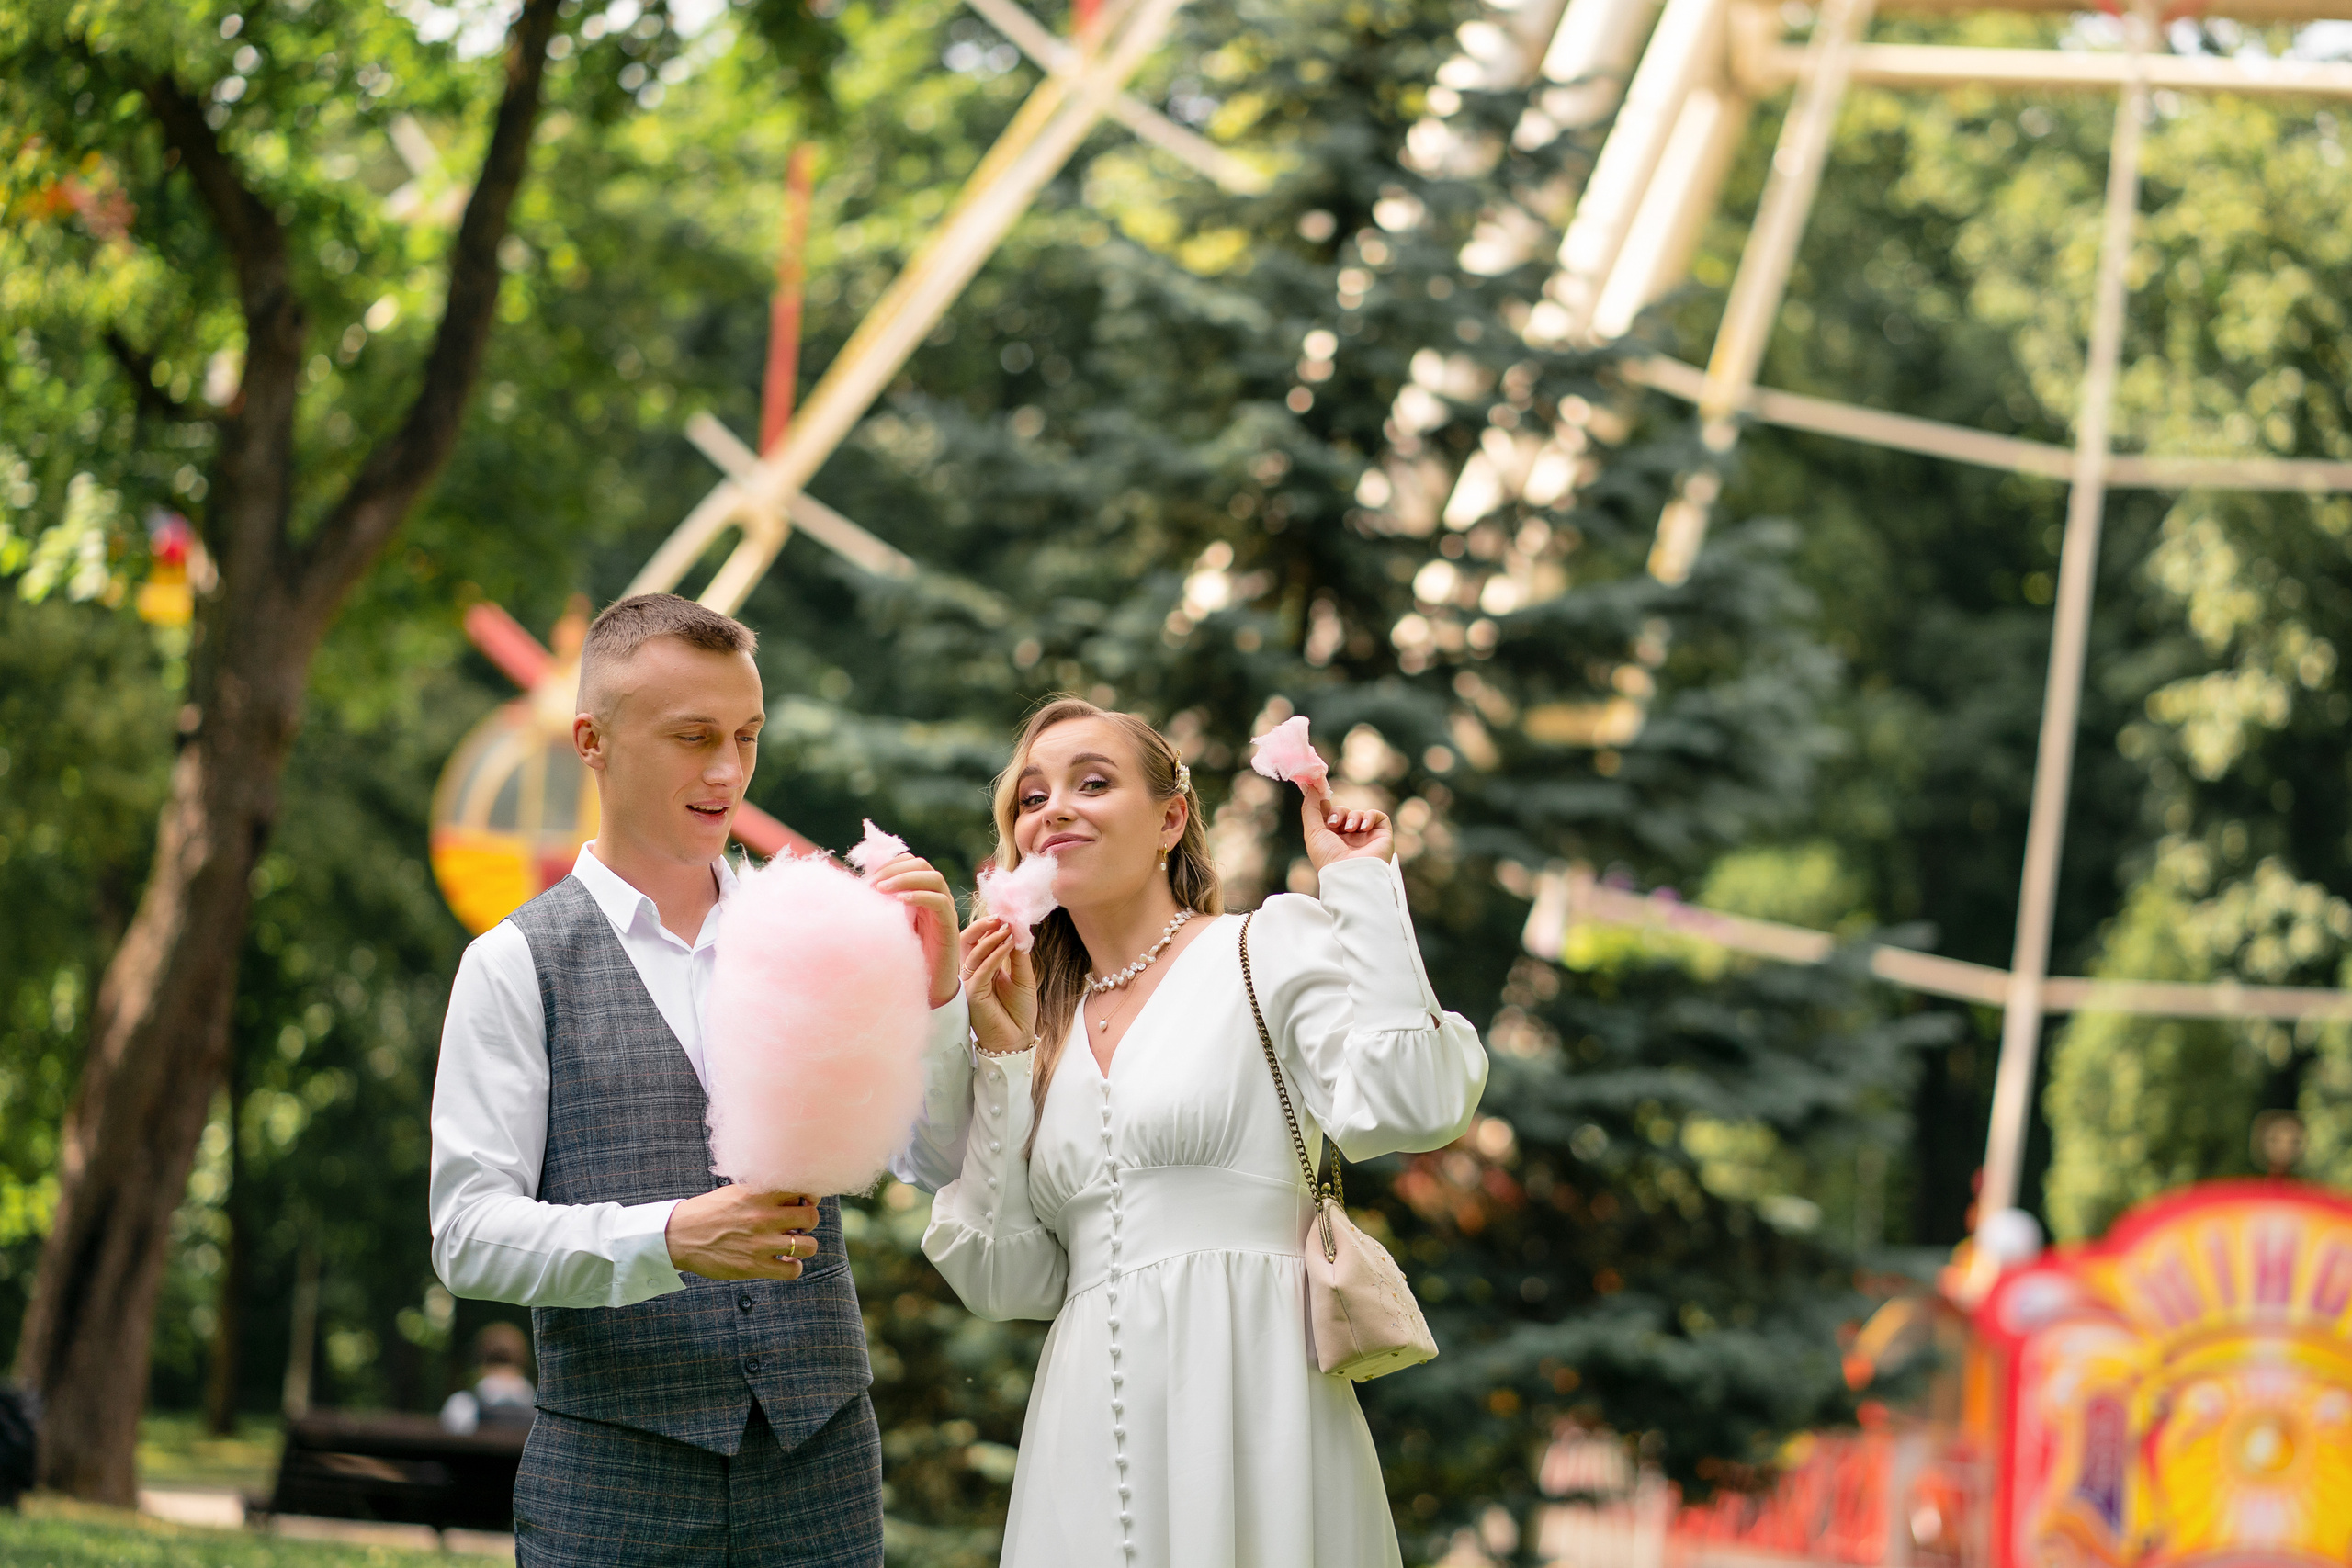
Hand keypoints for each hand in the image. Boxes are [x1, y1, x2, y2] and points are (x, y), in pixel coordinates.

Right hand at [665, 1187, 819, 1280]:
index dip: (809, 1196)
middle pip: (811, 1217)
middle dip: (808, 1221)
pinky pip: (792, 1270)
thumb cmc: (709, 1212)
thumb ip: (764, 1191)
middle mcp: (764, 1217)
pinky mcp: (754, 1266)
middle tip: (797, 1225)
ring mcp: (761, 1243)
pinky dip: (793, 1267)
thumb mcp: (736, 1191)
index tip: (803, 1202)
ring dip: (805, 1246)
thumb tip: (794, 1195)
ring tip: (793, 1245)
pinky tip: (783, 1262)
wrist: (680, 1236)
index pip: (803, 1189)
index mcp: (759, 1194)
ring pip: (808, 1246)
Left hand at [869, 854, 961, 1007]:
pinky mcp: (949, 926)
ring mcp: (944, 912)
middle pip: (921, 865)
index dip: (889, 864)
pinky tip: (899, 901)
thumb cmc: (904, 961)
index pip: (909, 863)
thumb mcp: (887, 930)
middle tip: (872, 885)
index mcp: (919, 895)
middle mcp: (934, 899)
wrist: (928, 992)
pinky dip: (919, 895)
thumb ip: (880, 910)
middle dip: (894, 869)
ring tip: (882, 890)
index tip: (867, 880)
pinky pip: (940, 901)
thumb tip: (856, 891)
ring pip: (934, 878)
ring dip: (905, 878)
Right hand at [959, 914, 1038, 1054]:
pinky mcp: (972, 994)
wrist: (1018, 1039)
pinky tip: (1009, 944)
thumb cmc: (1020, 1011)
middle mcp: (972, 974)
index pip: (978, 940)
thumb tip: (1017, 928)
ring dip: (992, 939)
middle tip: (1002, 916)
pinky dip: (995, 955)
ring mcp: (969, 984)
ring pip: (974, 954)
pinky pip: (981, 970)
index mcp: (982, 968)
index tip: (1006, 913)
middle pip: (967, 942)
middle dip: (983, 927)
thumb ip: (1017, 954)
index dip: (988, 926)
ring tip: (1009, 928)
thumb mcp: (1023, 976)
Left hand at [1301, 792, 1392, 869]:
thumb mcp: (1312, 832)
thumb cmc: (1329, 857)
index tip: (1320, 794)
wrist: (1350, 873)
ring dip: (1352, 817)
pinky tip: (1363, 827)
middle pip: (1343, 812)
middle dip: (1338, 812)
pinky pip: (1377, 816)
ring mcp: (1366, 837)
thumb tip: (1311, 788)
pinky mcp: (1382, 835)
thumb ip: (1310, 808)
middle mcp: (1349, 838)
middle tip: (1334, 823)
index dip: (1326, 805)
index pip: (1329, 815)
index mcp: (1332, 839)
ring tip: (1349, 829)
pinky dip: (1369, 816)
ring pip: (1359, 813)